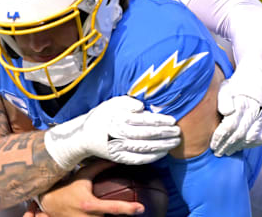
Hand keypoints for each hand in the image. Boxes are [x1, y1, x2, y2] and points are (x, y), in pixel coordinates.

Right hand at [34, 160, 144, 216]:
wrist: (50, 201)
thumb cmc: (68, 186)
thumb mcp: (83, 175)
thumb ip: (100, 167)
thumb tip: (116, 160)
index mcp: (90, 204)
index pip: (113, 208)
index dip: (128, 209)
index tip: (141, 208)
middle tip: (135, 210)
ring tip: (125, 213)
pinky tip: (110, 215)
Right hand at [44, 95, 180, 169]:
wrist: (83, 137)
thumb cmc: (100, 117)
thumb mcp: (110, 104)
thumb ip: (126, 102)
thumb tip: (142, 107)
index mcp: (118, 119)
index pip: (144, 121)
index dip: (160, 121)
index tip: (172, 120)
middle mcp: (119, 134)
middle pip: (147, 135)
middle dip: (165, 134)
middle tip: (178, 132)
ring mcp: (119, 148)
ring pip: (145, 148)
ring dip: (162, 146)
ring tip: (175, 142)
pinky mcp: (119, 159)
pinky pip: (139, 160)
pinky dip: (152, 157)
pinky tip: (163, 153)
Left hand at [210, 79, 261, 156]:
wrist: (253, 83)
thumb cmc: (233, 89)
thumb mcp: (224, 89)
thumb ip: (223, 100)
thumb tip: (226, 112)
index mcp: (241, 104)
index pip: (229, 126)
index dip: (220, 137)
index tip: (212, 144)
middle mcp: (253, 111)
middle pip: (239, 134)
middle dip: (226, 145)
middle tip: (217, 152)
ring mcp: (261, 118)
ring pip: (250, 138)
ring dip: (237, 147)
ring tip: (227, 151)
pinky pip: (260, 139)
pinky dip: (250, 145)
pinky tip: (240, 146)